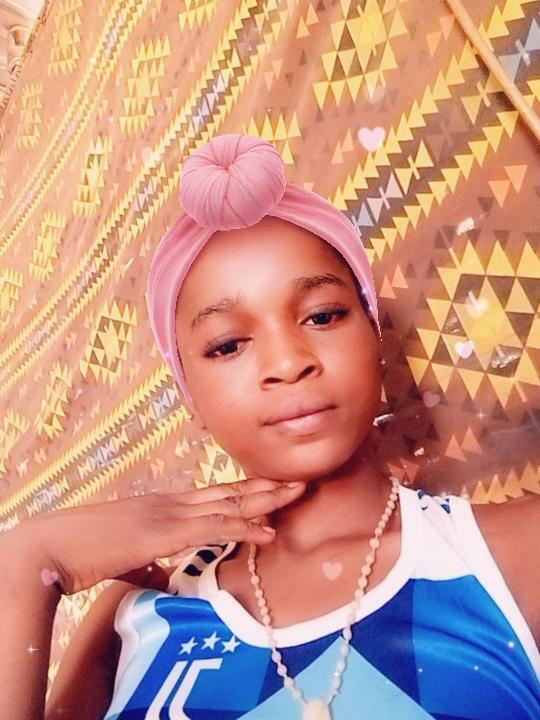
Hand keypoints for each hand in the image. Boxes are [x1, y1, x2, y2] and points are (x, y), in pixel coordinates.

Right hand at [7, 478, 305, 595]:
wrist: (52, 546)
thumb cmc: (83, 551)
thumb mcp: (124, 556)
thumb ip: (149, 564)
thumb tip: (162, 578)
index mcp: (163, 507)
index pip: (212, 495)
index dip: (244, 490)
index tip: (271, 488)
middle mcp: (170, 503)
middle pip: (227, 491)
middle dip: (265, 487)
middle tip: (298, 481)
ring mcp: (167, 515)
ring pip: (227, 503)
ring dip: (265, 500)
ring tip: (296, 494)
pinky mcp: (162, 533)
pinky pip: (212, 529)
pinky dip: (243, 528)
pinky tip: (267, 532)